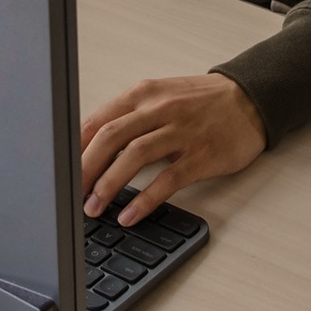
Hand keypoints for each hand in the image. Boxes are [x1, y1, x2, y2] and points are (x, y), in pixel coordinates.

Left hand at [80, 74, 265, 224]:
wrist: (250, 99)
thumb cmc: (201, 101)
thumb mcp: (161, 96)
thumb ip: (130, 116)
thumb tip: (90, 146)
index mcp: (144, 94)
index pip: (98, 119)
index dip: (75, 147)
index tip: (60, 170)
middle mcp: (160, 109)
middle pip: (110, 137)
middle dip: (84, 169)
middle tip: (70, 194)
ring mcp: (181, 131)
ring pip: (135, 155)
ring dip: (108, 185)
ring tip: (93, 208)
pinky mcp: (201, 154)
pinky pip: (167, 179)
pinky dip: (144, 200)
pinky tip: (129, 215)